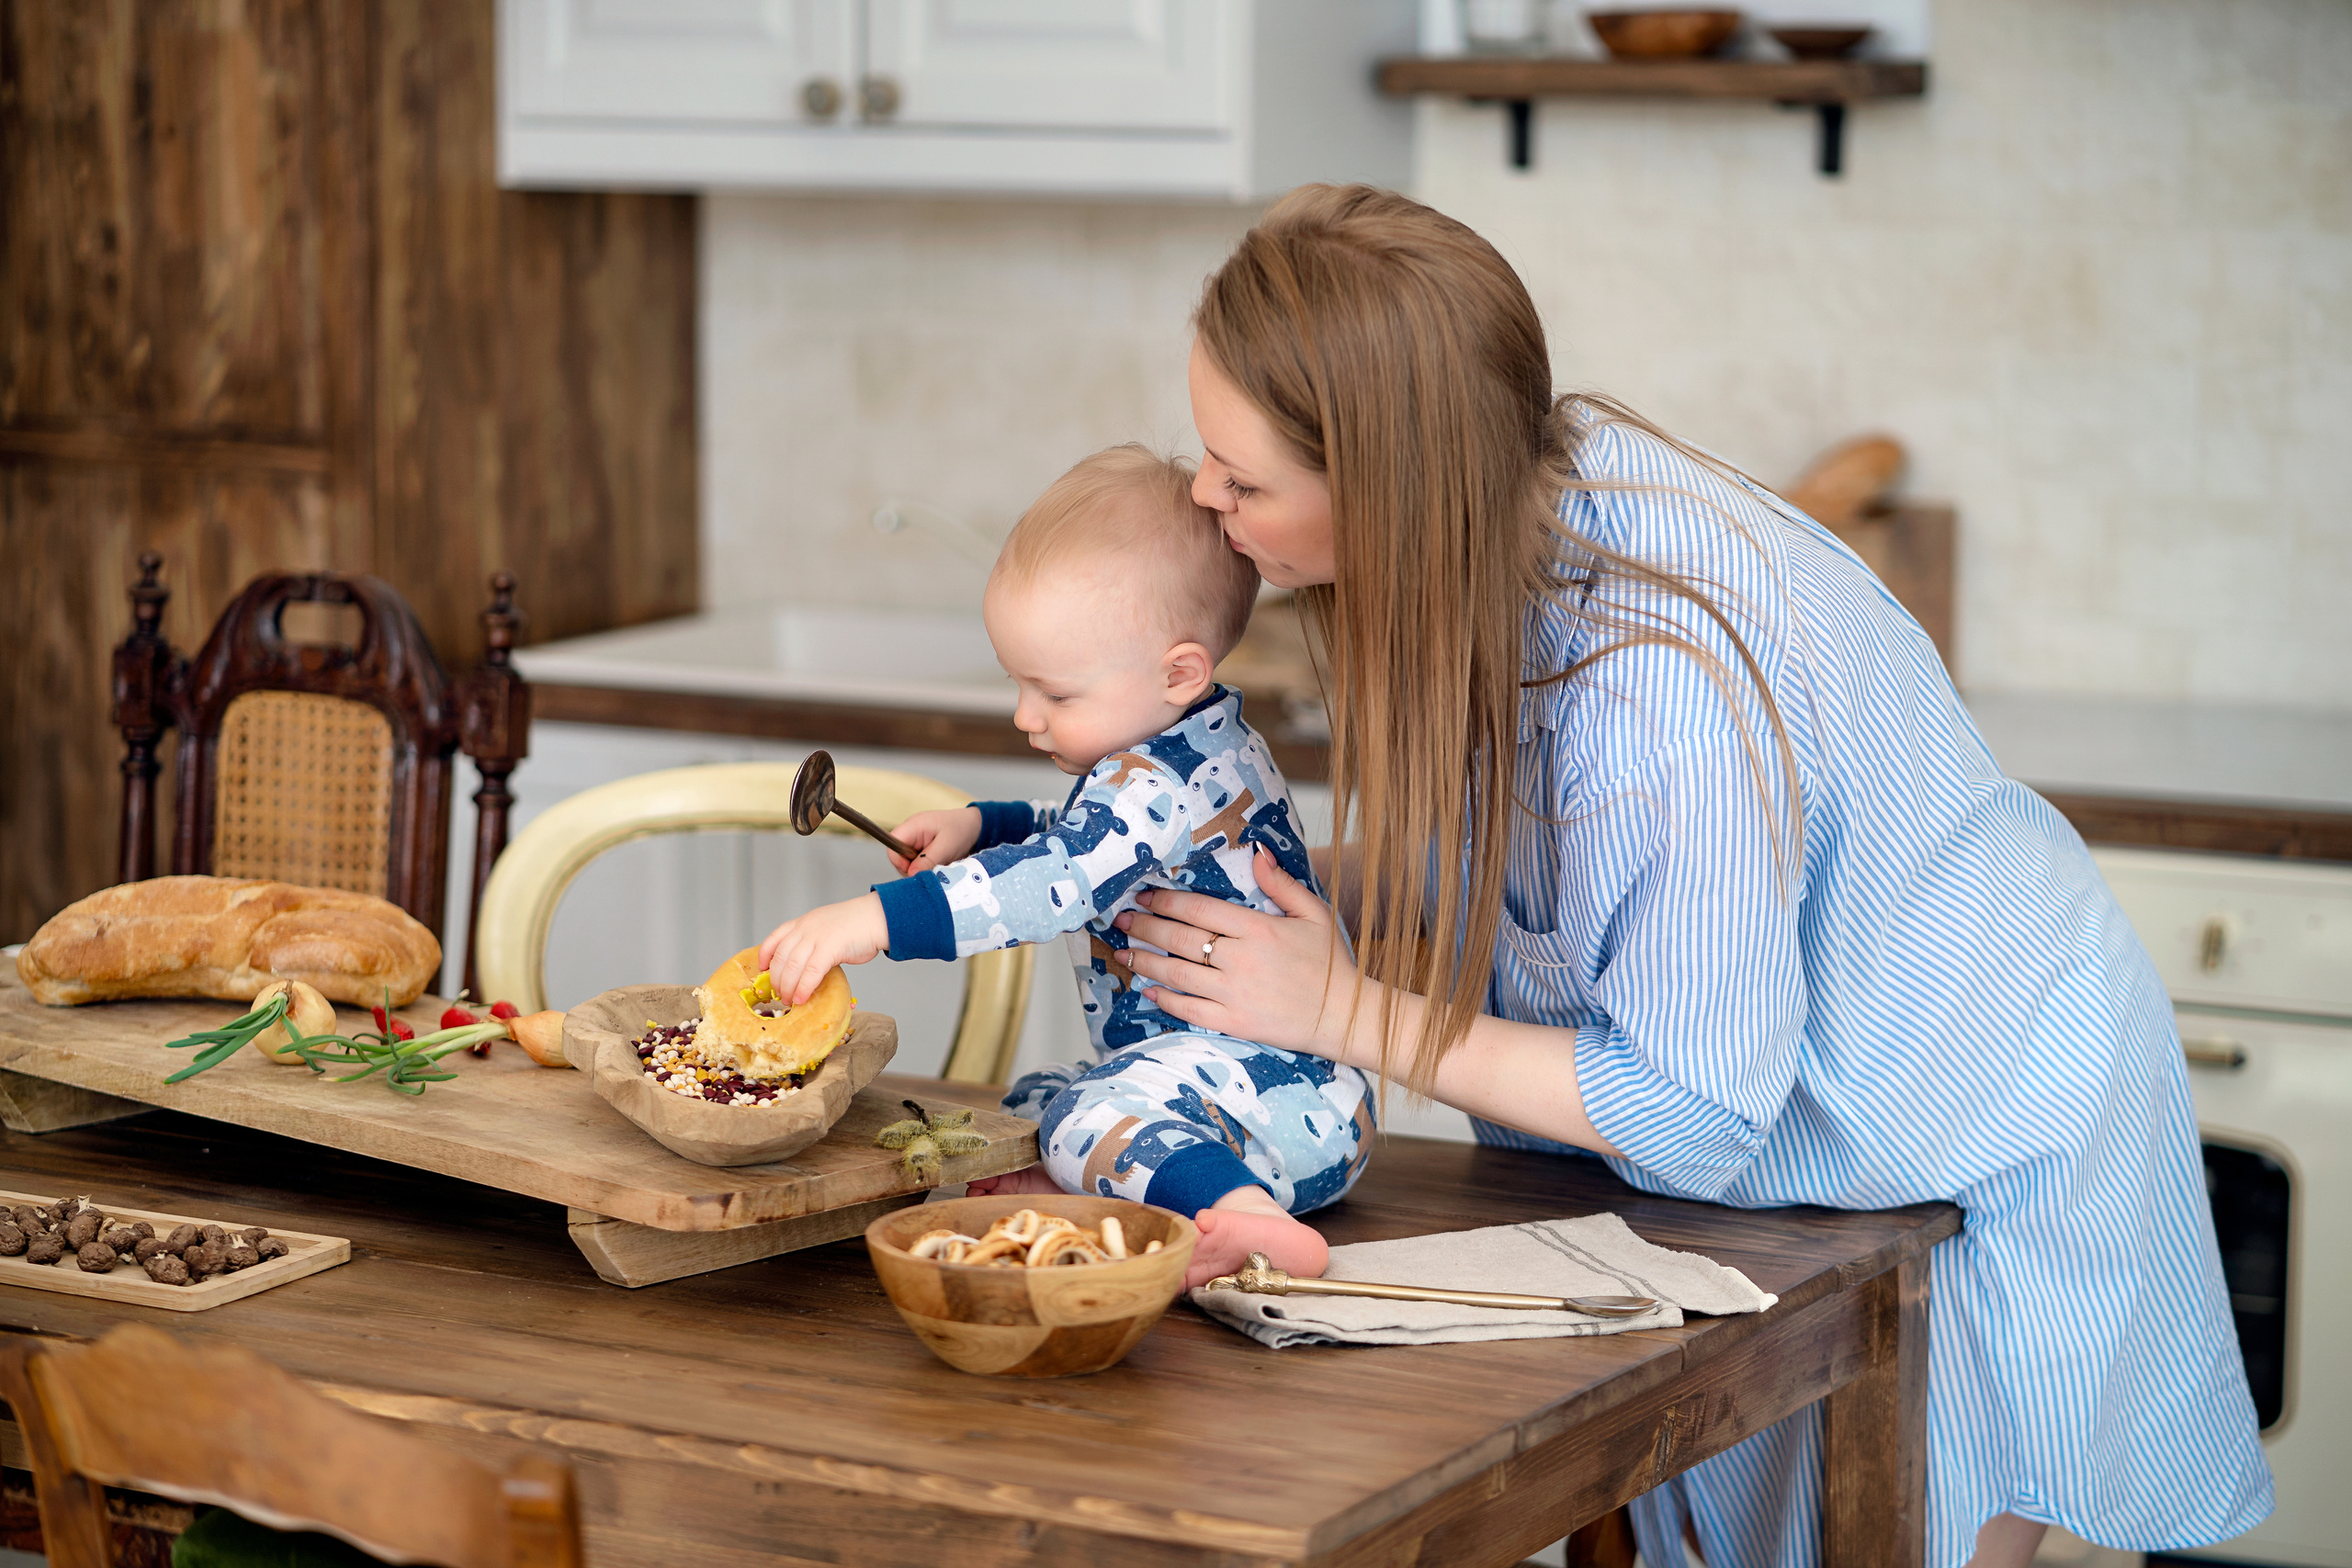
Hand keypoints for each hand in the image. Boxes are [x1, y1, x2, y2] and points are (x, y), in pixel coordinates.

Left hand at [755, 892, 888, 1004]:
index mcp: (803, 923)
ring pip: (792, 967)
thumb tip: (807, 965)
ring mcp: (816, 938)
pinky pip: (811, 973)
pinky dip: (804, 988)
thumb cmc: (857, 926)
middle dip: (777, 980)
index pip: (774, 938)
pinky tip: (802, 998)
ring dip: (788, 987)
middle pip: (781, 958)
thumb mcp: (826, 927)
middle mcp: (805, 929)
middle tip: (780, 994)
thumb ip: (813, 942)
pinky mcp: (829, 948)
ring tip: (789, 1000)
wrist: (876, 917)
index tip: (762, 969)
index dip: (764, 955)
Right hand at [885, 806, 982, 875]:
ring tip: (938, 865)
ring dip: (920, 870)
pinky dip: (924, 869)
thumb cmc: (961, 830)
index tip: (917, 870)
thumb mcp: (947, 846)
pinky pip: (915, 864)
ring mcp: (913, 842)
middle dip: (912, 868)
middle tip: (932, 869)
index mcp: (914, 825)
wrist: (974, 827)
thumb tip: (910, 874)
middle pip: (897, 857)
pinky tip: (937, 865)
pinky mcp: (919, 850)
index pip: (892, 846)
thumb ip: (928, 860)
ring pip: (906, 863)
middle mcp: (910, 833)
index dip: (900, 862)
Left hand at [1111, 845, 1362, 1060]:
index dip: (1166, 901)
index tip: (1144, 895)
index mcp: (1257, 929)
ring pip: (1177, 973)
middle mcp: (1240, 960)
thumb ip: (1281, 883)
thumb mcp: (1314, 913)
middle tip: (1120, 919)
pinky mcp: (1234, 1022)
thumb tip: (1257, 851)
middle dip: (1144, 926)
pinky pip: (1190, 1010)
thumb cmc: (1330, 963)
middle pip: (1180, 938)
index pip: (1199, 909)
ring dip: (1145, 961)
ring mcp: (1234, 993)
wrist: (1344, 1015)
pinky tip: (1148, 990)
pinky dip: (1165, 999)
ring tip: (1123, 953)